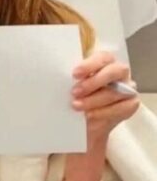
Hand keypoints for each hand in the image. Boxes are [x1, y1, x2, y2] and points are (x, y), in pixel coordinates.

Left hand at [62, 51, 139, 180]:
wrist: (84, 123)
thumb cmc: (75, 97)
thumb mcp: (69, 85)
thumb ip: (67, 78)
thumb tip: (49, 73)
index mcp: (104, 62)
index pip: (102, 57)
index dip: (90, 64)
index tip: (74, 74)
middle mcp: (119, 72)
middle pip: (115, 71)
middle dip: (94, 81)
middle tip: (75, 92)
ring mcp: (127, 88)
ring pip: (116, 91)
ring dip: (94, 99)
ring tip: (76, 106)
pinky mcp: (130, 104)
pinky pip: (121, 107)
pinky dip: (103, 112)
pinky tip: (89, 115)